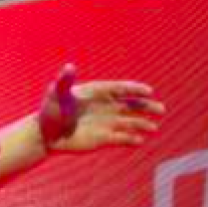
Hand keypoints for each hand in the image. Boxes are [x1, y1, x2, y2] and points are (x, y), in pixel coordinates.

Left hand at [38, 64, 164, 152]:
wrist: (46, 133)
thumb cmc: (51, 110)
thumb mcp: (57, 93)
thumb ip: (65, 80)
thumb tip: (69, 66)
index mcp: (98, 92)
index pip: (121, 89)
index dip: (135, 89)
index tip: (148, 91)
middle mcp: (106, 107)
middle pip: (131, 105)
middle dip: (146, 106)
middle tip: (161, 109)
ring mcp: (106, 123)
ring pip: (130, 122)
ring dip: (142, 124)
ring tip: (154, 127)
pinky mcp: (103, 138)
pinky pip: (121, 138)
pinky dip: (130, 139)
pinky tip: (140, 140)